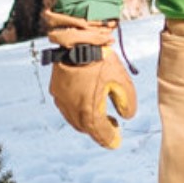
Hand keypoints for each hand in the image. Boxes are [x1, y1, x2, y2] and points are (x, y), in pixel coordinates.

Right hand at [42, 10, 136, 148]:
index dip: (108, 139)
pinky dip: (76, 111)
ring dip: (86, 121)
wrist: (78, 40)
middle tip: (111, 128)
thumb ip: (127, 103)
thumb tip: (126, 116)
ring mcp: (61, 99)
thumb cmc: (102, 60)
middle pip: (85, 128)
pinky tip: (85, 103)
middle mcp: (71, 108)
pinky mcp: (56, 89)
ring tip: (100, 116)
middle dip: (98, 130)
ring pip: (74, 119)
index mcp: (87, 110)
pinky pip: (66, 107)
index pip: (99, 132)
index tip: (115, 142)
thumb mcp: (122, 81)